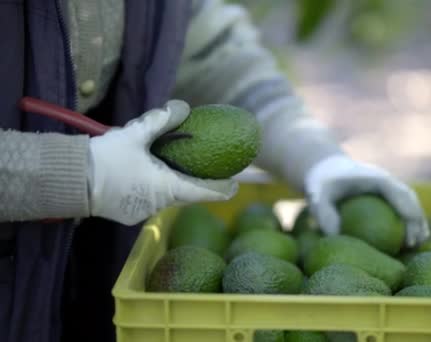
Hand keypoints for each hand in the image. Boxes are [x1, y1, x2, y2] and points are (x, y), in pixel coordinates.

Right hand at [88, 99, 237, 225]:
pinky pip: (146, 199)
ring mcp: (141, 212)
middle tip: (199, 167)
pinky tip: (138, 172)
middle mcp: (157, 204)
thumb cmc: (105, 158)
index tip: (235, 186)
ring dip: (166, 181)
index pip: (203, 192)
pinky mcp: (127, 214)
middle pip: (183, 192)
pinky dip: (148, 187)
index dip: (221, 189)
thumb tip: (183, 107)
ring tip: (159, 162)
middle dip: (192, 180)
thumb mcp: (135, 134)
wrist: (70, 180)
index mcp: (166, 187)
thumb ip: (160, 120)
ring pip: (163, 195)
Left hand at [304, 155, 428, 247]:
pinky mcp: (386, 194)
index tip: (409, 239)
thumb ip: (324, 215)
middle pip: (410, 200)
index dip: (408, 216)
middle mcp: (387, 180)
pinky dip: (408, 222)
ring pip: (410, 203)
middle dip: (418, 222)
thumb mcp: (317, 196)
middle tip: (416, 246)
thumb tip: (338, 239)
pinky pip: (402, 207)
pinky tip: (408, 242)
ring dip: (418, 222)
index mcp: (376, 178)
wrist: (325, 169)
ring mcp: (388, 186)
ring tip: (418, 246)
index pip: (400, 196)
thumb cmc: (321, 183)